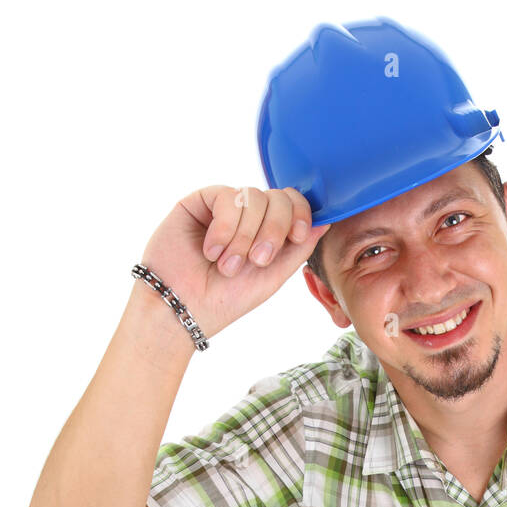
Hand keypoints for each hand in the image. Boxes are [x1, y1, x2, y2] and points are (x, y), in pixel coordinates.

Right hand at [138, 185, 329, 339]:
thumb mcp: (272, 277)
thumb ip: (297, 249)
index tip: (297, 237)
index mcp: (269, 233)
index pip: (294, 205)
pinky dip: (224, 228)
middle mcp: (248, 217)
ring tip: (226, 266)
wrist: (181, 309)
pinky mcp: (200, 201)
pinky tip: (210, 251)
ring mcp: (224, 207)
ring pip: (254, 197)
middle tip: (257, 261)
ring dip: (245, 237)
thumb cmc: (224, 300)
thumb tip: (325, 221)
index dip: (301, 214)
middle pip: (279, 197)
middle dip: (273, 230)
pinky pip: (226, 197)